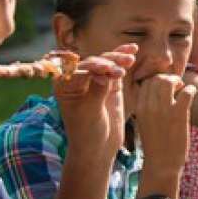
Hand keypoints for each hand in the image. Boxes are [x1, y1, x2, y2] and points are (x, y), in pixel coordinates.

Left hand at [52, 45, 135, 160]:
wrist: (98, 148)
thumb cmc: (87, 133)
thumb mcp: (90, 114)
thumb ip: (97, 93)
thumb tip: (104, 76)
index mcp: (65, 85)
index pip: (78, 70)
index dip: (92, 67)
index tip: (106, 68)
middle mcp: (77, 79)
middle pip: (93, 63)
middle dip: (108, 62)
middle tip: (121, 70)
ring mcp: (94, 80)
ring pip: (106, 62)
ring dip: (117, 58)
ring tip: (130, 58)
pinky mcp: (109, 83)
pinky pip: (116, 68)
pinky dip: (123, 60)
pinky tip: (132, 50)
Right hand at [132, 73, 196, 181]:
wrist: (161, 164)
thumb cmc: (155, 144)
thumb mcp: (144, 123)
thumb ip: (148, 108)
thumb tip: (158, 93)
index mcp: (139, 108)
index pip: (146, 82)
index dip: (157, 81)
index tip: (165, 88)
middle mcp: (149, 107)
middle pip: (157, 79)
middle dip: (168, 78)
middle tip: (176, 86)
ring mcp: (163, 110)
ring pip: (169, 81)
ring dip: (178, 81)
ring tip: (182, 90)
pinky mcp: (179, 115)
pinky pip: (187, 92)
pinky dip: (191, 90)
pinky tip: (191, 95)